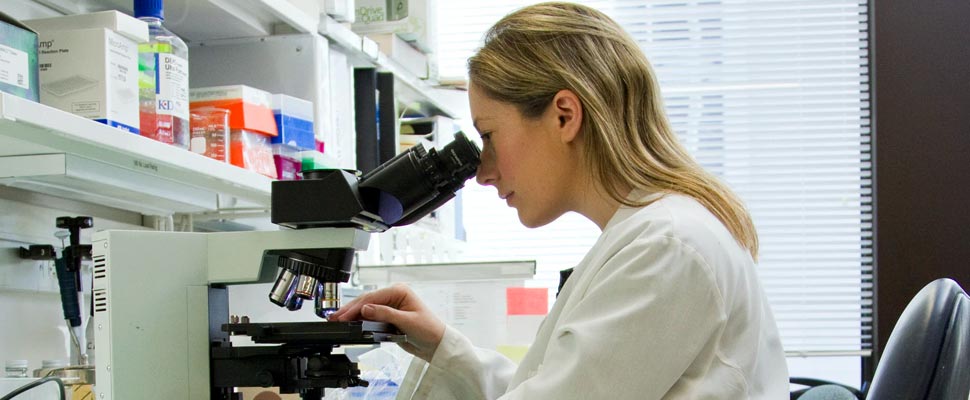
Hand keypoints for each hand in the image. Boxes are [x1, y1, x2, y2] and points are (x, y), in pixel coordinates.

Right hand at [329, 283, 444, 361]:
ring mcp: (390, 306)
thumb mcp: (406, 321)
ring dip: (352, 314)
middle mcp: (394, 296)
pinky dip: (359, 319)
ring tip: (337, 320)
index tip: (345, 316)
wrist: (436, 344)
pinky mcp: (388, 317)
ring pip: (366, 308)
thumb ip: (385, 314)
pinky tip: (350, 323)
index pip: (373, 297)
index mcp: (399, 291)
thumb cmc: (429, 329)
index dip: (357, 307)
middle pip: (367, 301)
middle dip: (350, 310)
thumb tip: (366, 309)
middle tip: (335, 317)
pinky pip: (371, 316)